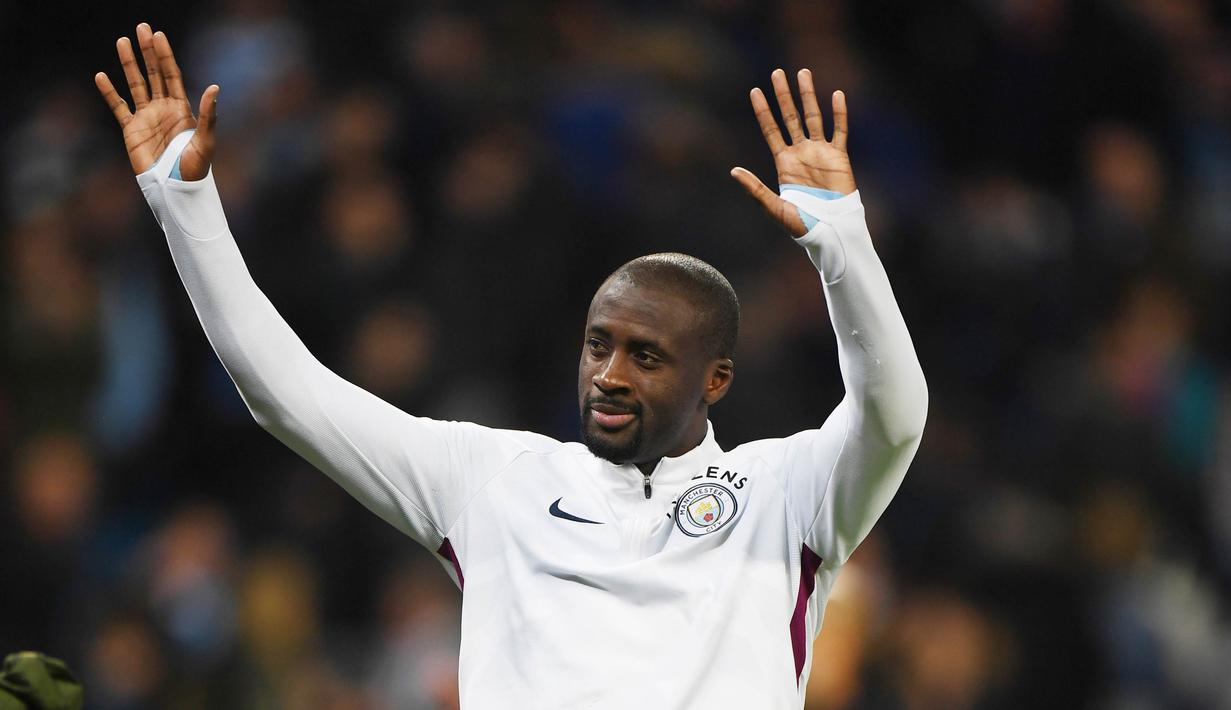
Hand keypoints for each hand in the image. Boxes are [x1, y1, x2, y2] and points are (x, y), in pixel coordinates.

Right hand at [94, 22, 217, 179]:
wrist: (175, 189)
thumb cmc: (195, 169)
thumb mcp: (205, 142)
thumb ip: (208, 115)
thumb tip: (215, 88)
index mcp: (181, 109)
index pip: (172, 75)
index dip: (165, 56)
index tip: (158, 35)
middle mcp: (163, 109)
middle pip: (154, 74)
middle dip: (148, 51)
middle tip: (141, 28)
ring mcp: (146, 118)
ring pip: (135, 84)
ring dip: (128, 63)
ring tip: (122, 42)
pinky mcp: (131, 130)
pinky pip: (118, 106)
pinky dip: (109, 92)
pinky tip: (101, 76)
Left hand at [731, 68, 854, 236]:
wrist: (830, 230)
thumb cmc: (801, 224)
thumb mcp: (773, 206)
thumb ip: (755, 188)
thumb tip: (733, 171)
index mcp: (784, 163)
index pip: (771, 130)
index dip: (763, 111)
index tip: (754, 92)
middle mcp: (801, 153)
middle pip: (790, 117)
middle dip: (783, 95)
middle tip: (777, 73)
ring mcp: (820, 153)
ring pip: (813, 117)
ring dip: (808, 95)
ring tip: (803, 73)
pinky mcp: (839, 157)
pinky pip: (839, 131)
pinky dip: (839, 114)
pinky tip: (835, 95)